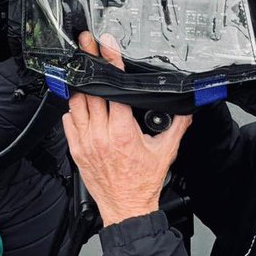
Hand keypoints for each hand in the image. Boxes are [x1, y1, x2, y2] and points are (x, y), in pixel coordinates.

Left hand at [62, 32, 190, 225]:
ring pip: (76, 104)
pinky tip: (80, 104)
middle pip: (90, 91)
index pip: (114, 89)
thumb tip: (187, 110)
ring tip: (82, 71)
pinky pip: (68, 122)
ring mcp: (85, 142)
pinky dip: (73, 110)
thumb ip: (177, 126)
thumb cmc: (143, 184)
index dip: (110, 65)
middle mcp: (100, 135)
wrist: (127, 209)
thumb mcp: (165, 152)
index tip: (105, 46)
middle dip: (89, 66)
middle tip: (87, 47)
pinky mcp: (76, 151)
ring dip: (80, 88)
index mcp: (122, 132)